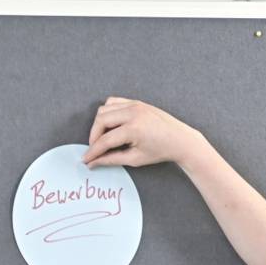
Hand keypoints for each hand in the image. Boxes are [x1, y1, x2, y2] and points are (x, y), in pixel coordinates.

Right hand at [83, 97, 206, 169]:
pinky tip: (110, 124)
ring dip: (99, 124)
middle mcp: (133, 113)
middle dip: (93, 136)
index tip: (86, 159)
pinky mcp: (136, 102)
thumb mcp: (135, 159)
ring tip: (102, 138)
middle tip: (94, 149)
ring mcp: (134, 105)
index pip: (105, 140)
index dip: (93, 151)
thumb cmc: (160, 151)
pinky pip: (113, 102)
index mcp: (134, 129)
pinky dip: (107, 112)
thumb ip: (112, 160)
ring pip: (104, 109)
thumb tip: (94, 163)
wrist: (180, 139)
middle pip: (101, 121)